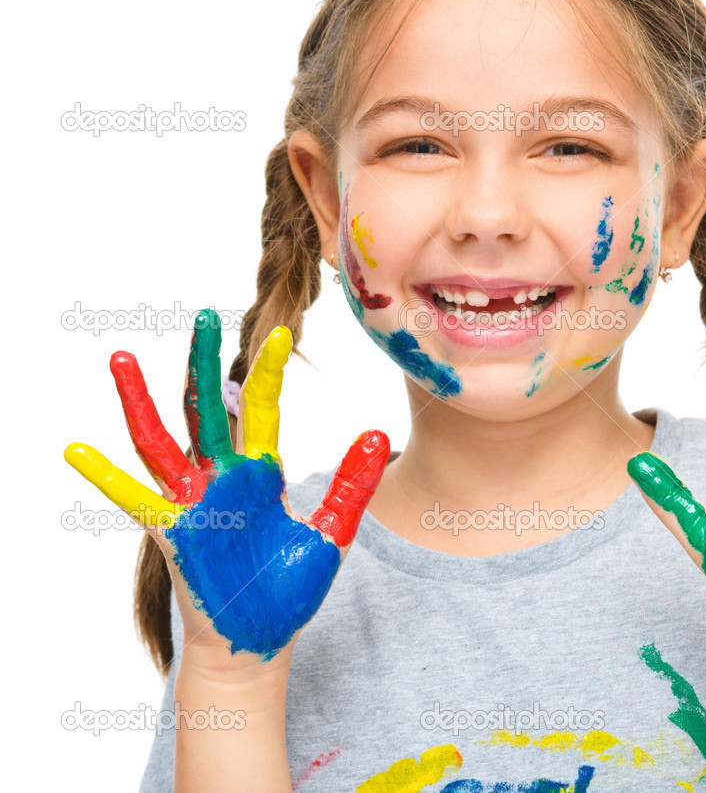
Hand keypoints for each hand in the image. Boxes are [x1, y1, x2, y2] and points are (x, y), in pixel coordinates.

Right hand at [64, 308, 388, 662]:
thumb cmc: (290, 588)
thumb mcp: (332, 531)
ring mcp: (193, 501)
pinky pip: (135, 499)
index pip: (261, 408)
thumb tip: (379, 433)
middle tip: (203, 315)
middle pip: (207, 407)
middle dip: (204, 362)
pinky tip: (77, 451)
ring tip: (121, 358)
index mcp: (260, 471)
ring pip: (162, 440)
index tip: (279, 333)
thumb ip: (352, 483)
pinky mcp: (173, 532)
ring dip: (140, 400)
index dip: (267, 371)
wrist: (262, 640)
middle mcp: (222, 477)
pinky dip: (106, 477)